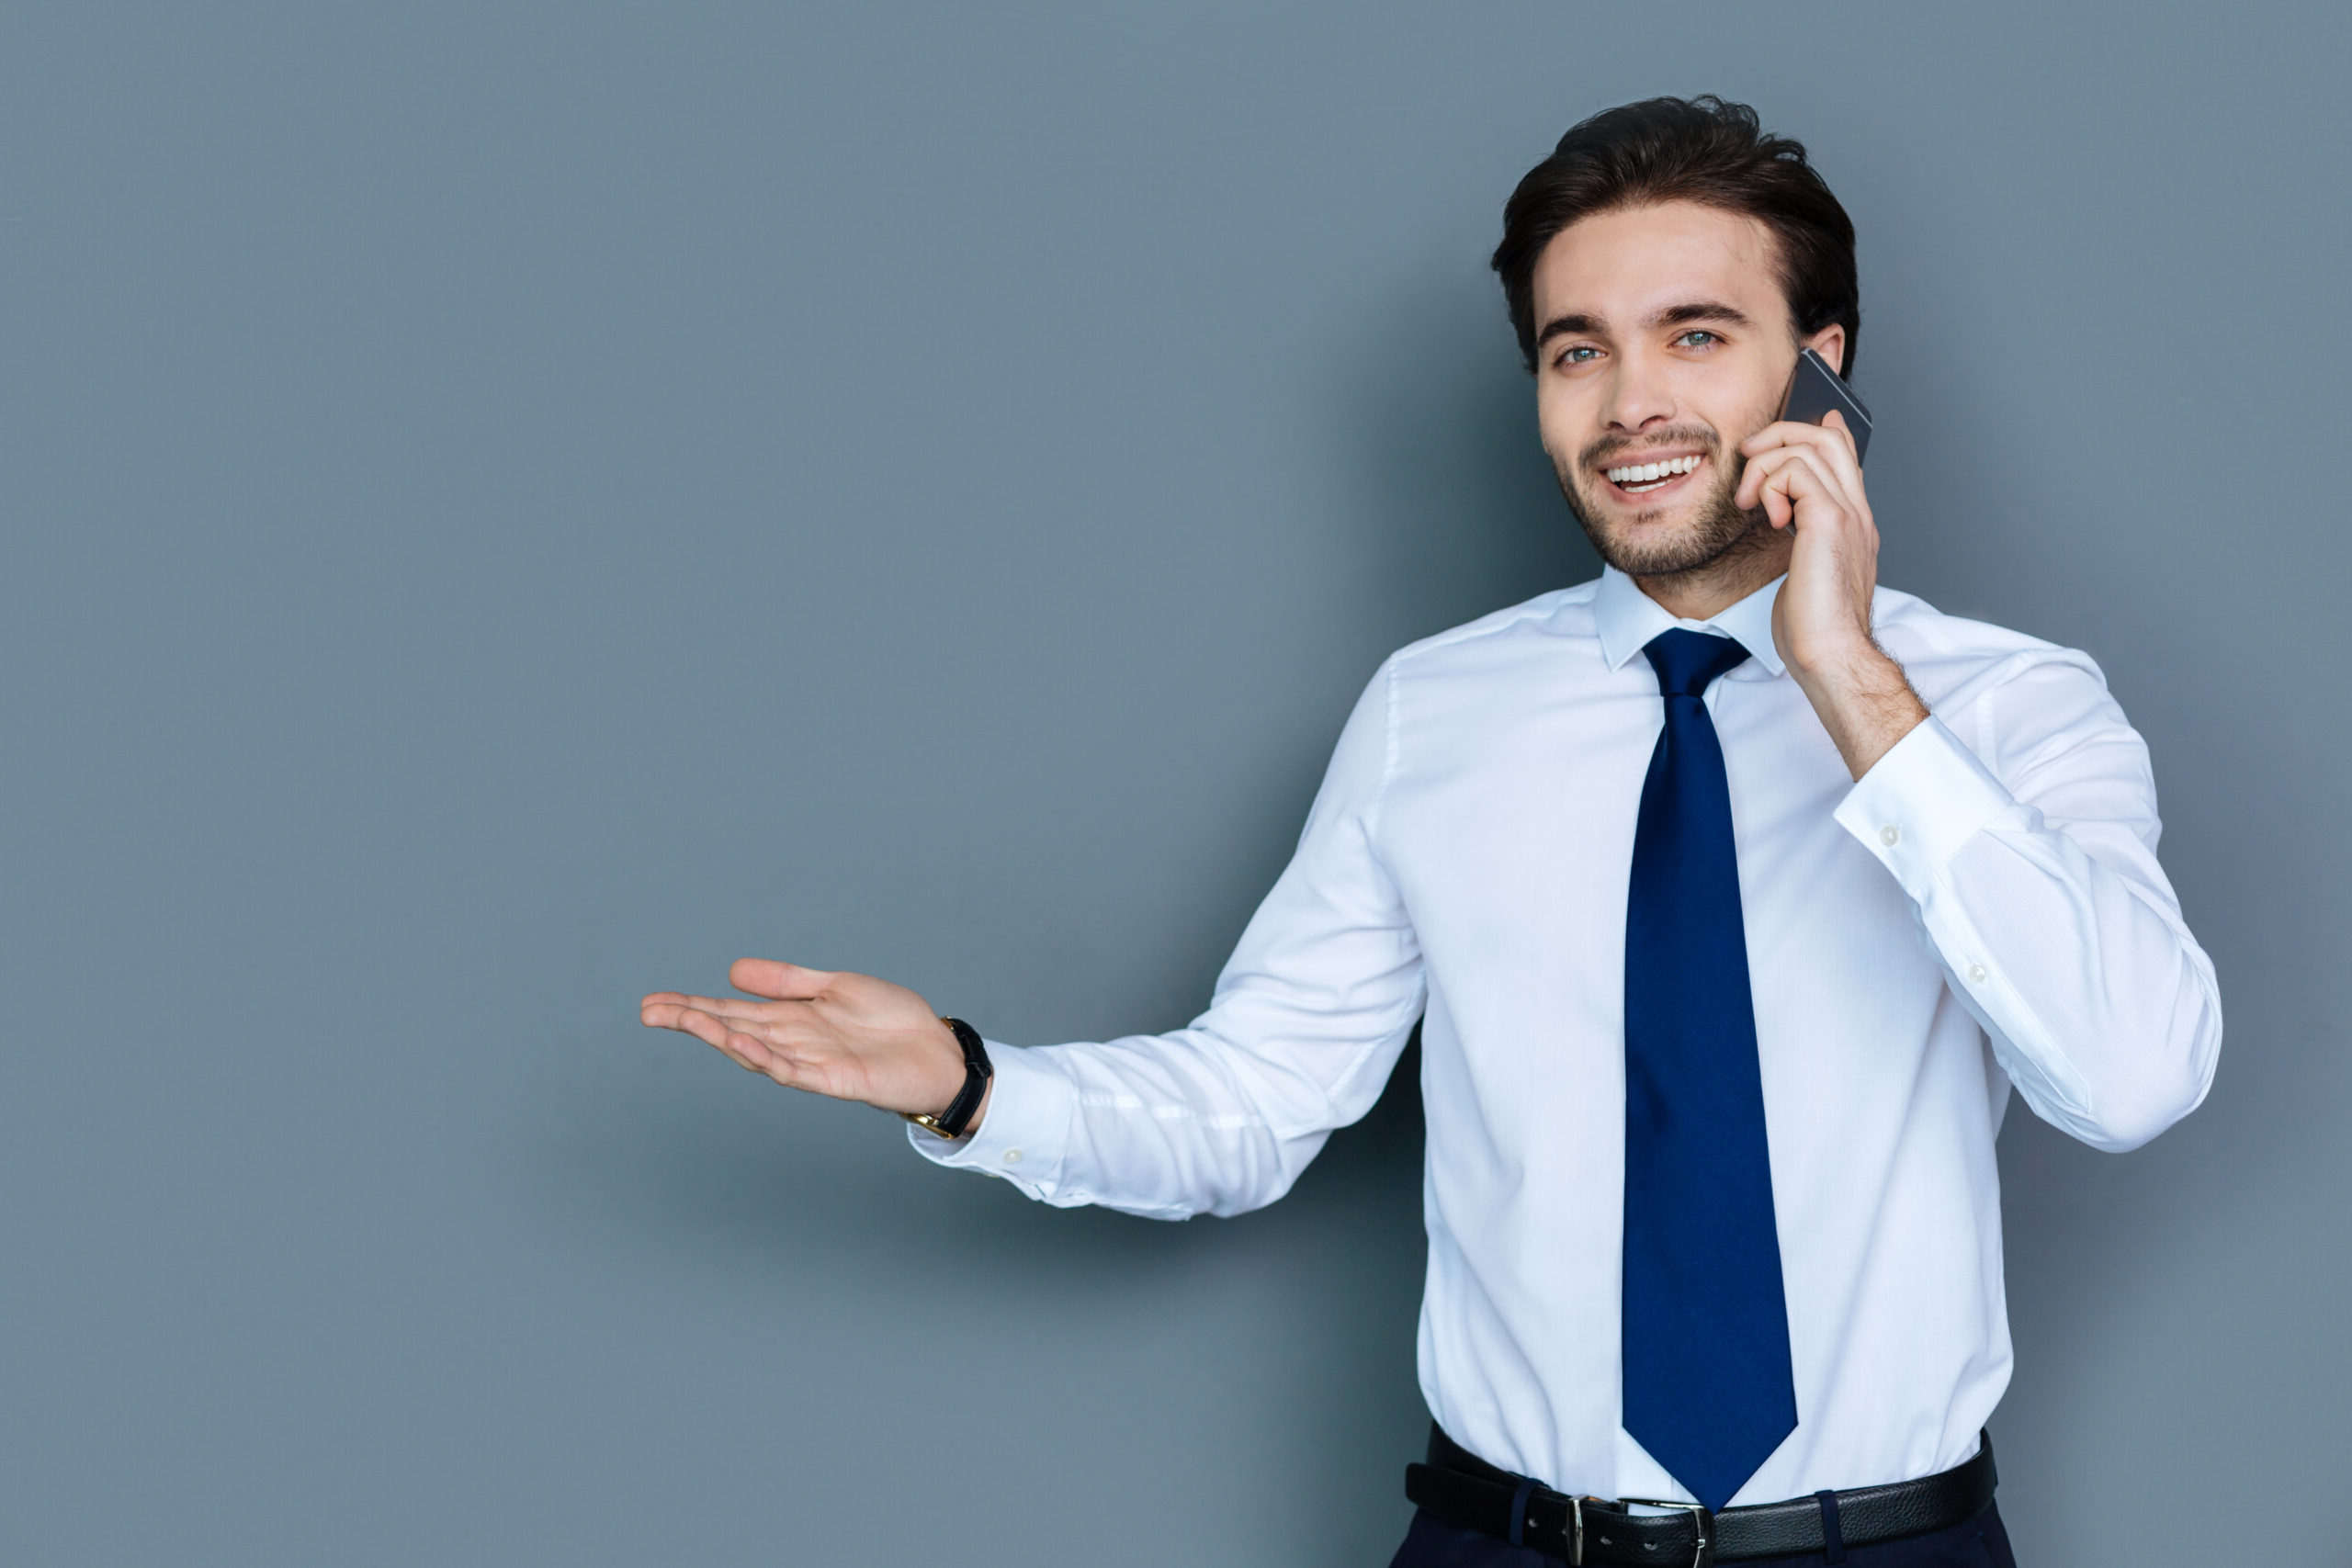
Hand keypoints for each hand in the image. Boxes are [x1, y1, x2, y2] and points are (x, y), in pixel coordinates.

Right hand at [641, 959, 982, 1124]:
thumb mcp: (835, 986)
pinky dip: (765, 1057)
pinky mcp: (833, 1080)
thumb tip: (732, 971)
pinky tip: (741, 1042)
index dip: (693, 1006)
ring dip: (719, 1036)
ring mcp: (810, 1063)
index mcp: (791, 1019)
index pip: (731, 1011)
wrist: (937, 1051)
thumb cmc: (892, 1021)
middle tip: (648, 1012)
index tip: (653, 1002)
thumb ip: (787, 981)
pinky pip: (792, 1071)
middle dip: (691, 1021)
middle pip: (732, 1030)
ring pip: (754, 1051)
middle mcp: (793, 1042)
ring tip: (685, 1019)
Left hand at [1736, 408, 1925, 777]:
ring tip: (1748, 500)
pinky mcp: (1830, 521)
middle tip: (1749, 455)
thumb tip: (1785, 521)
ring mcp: (1847, 514)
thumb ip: (1801, 541)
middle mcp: (1856, 512)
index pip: (1845, 458)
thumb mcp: (1804, 574)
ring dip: (1765, 464)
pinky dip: (1770, 485)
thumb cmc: (1815, 629)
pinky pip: (1795, 471)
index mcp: (1853, 524)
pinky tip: (1767, 518)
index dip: (1822, 431)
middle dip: (1780, 434)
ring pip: (1809, 446)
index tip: (1804, 423)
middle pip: (1827, 438)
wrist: (1832, 654)